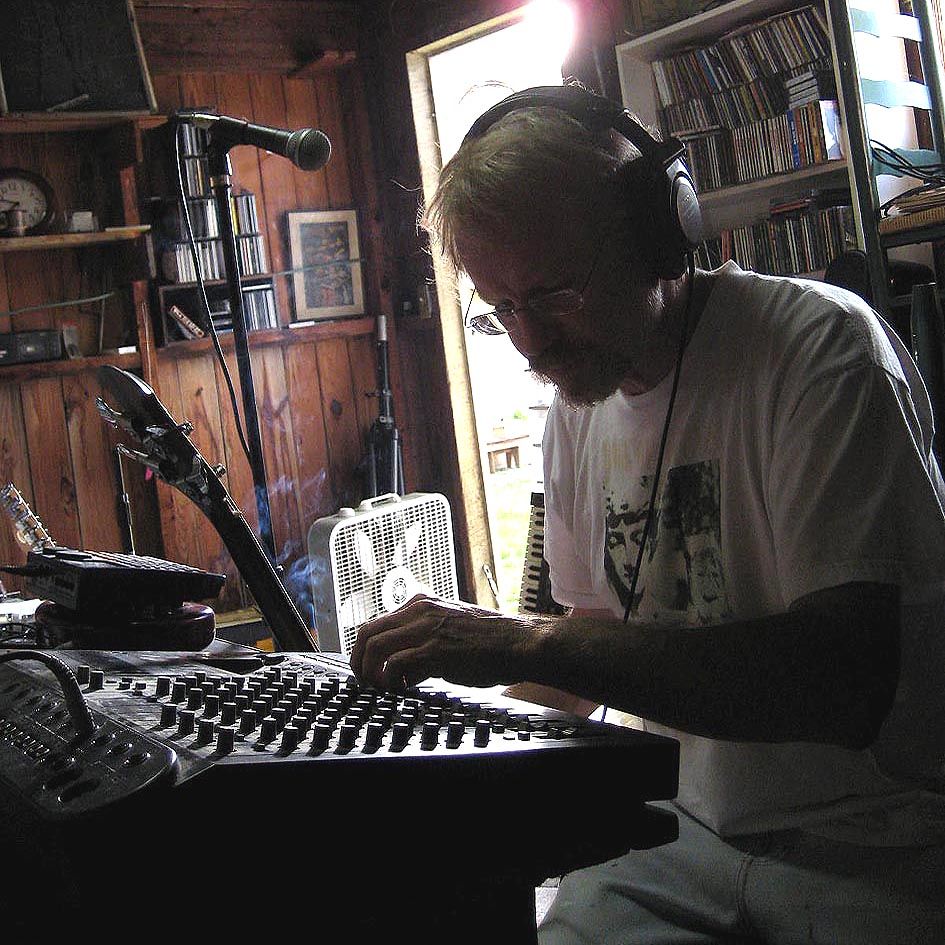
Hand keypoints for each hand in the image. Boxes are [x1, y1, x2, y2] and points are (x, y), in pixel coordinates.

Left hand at [349, 594, 534, 689]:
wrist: (517, 643)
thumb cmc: (490, 641)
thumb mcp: (449, 631)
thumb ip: (423, 642)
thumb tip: (402, 671)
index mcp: (421, 604)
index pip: (376, 623)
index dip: (364, 650)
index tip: (366, 669)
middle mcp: (419, 611)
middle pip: (367, 633)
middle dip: (358, 661)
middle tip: (363, 682)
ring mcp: (426, 628)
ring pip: (375, 646)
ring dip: (369, 672)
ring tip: (377, 688)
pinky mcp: (435, 649)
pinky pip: (395, 664)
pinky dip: (389, 680)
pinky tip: (398, 690)